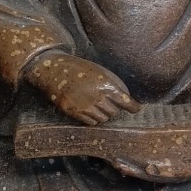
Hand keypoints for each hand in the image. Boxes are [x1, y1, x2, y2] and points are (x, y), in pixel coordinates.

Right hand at [24, 51, 139, 125]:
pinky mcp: (75, 112)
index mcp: (105, 84)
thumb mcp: (100, 71)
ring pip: (103, 119)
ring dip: (104, 114)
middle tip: (109, 102)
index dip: (133, 107)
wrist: (54, 70)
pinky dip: (93, 118)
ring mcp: (85, 106)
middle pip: (114, 112)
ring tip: (98, 105)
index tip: (136, 109)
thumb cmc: (79, 69)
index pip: (125, 101)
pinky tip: (89, 110)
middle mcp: (97, 97)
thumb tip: (126, 99)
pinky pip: (91, 122)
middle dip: (114, 108)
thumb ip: (113, 84)